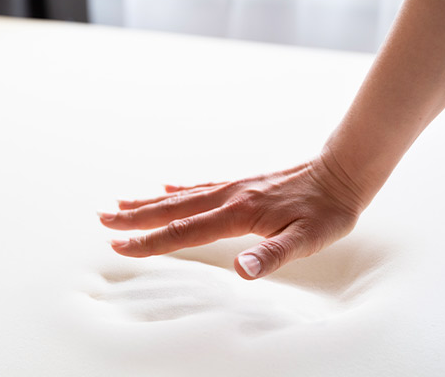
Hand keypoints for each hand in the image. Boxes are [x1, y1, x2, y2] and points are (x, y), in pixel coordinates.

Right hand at [98, 154, 368, 279]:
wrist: (343, 172)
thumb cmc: (327, 211)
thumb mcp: (307, 240)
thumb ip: (272, 255)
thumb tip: (240, 270)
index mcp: (238, 214)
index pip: (184, 232)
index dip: (149, 241)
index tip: (120, 246)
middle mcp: (229, 197)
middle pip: (172, 210)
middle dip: (135, 218)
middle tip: (102, 220)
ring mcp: (233, 189)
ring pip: (181, 197)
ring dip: (148, 203)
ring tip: (120, 206)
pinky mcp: (242, 186)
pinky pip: (200, 188)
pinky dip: (178, 190)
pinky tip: (167, 189)